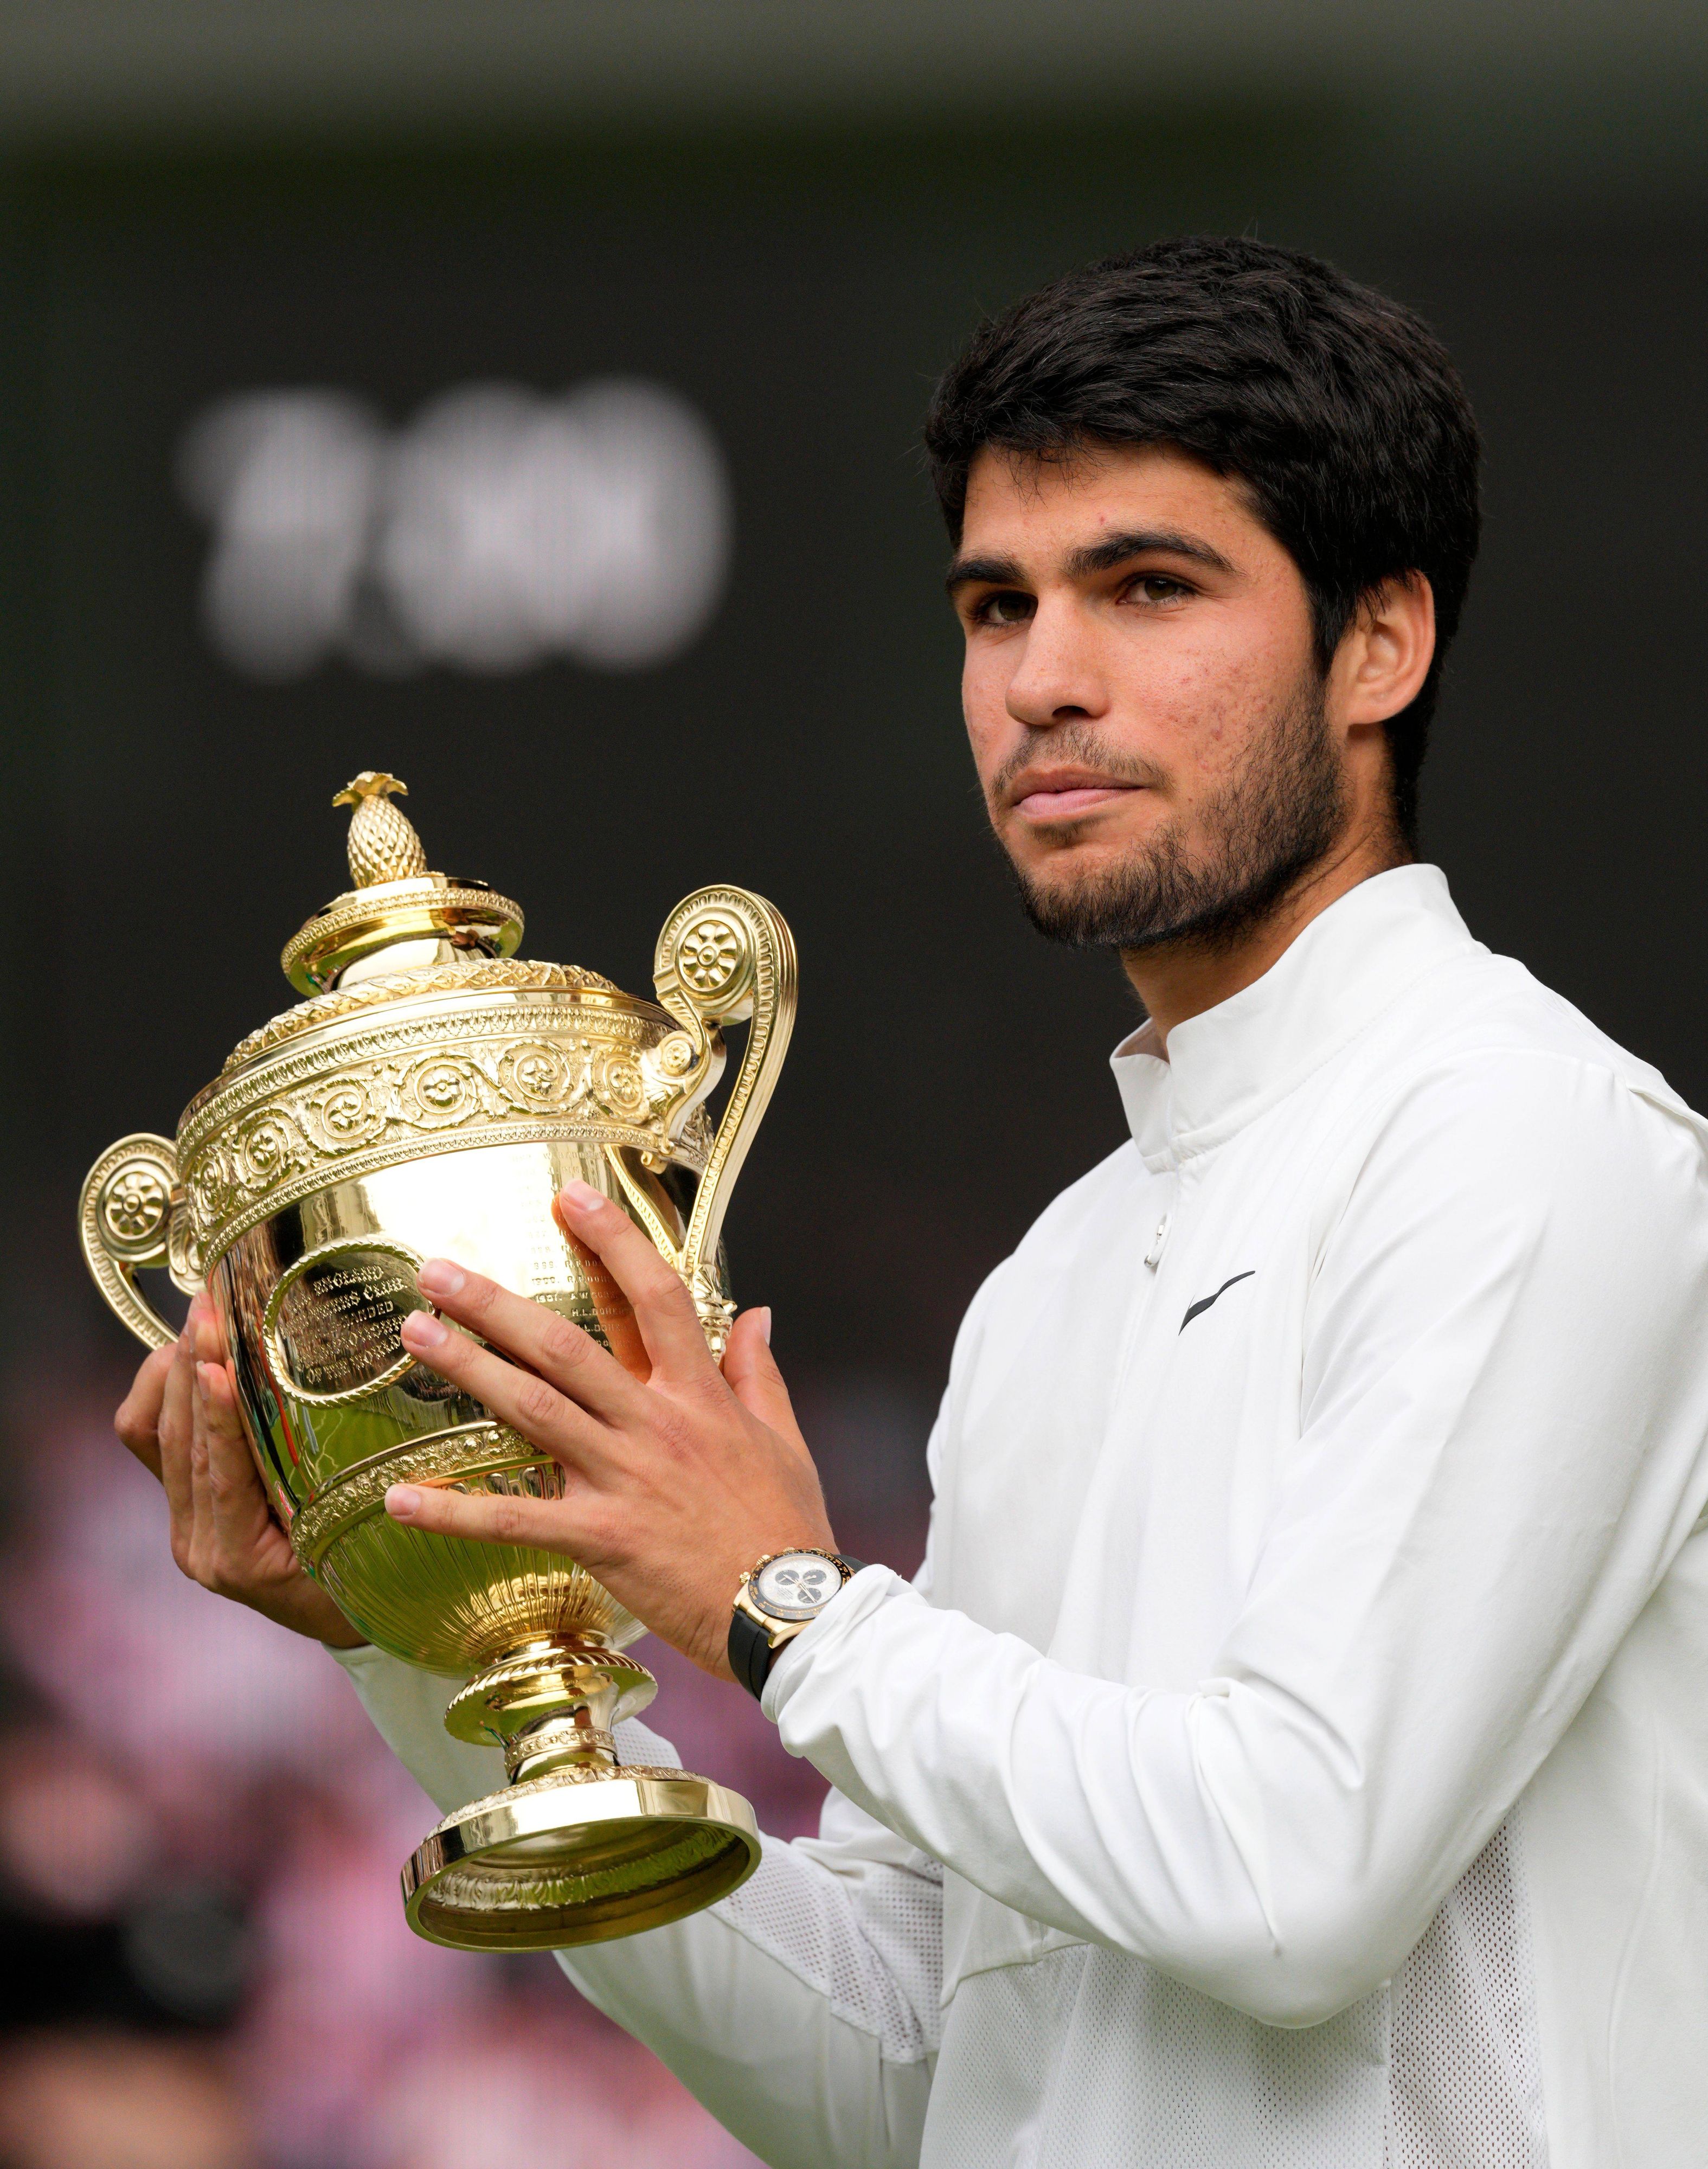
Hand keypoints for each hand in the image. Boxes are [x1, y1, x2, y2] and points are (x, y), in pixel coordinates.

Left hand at [114, 1293, 365, 1648]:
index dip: (217, 1414)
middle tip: (211, 1304)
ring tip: (202, 1310)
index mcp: (241, 1560)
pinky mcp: (182, 1508)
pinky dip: (166, 1388)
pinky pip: (153, 1441)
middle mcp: (199, 1546)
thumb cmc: (372, 1579)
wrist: (350, 1621)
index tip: (219, 1362)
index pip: (220, 1473)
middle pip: (176, 1443)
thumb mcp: (363, 1539)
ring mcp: (185, 1527)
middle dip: (191, 1366)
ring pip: (156, 1435)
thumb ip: (339, 1488)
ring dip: (176, 1367)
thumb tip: (343, 1407)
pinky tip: (192, 1349)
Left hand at [385, 1179, 836, 1681]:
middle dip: (497, 1303)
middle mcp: (654, 1424)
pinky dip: (454, 1508)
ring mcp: (623, 1478)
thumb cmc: (787, 1528)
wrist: (790, 1612)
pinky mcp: (600, 1537)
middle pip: (566, 1345)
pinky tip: (399, 1497)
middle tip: (438, 1270)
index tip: (571, 1199)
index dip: (612, 1242)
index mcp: (700, 1395)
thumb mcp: (784, 1438)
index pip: (653, 1297)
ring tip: (415, 1334)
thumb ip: (758, 1372)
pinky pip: (514, 1519)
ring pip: (532, 1408)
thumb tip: (757, 1313)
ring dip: (468, 1368)